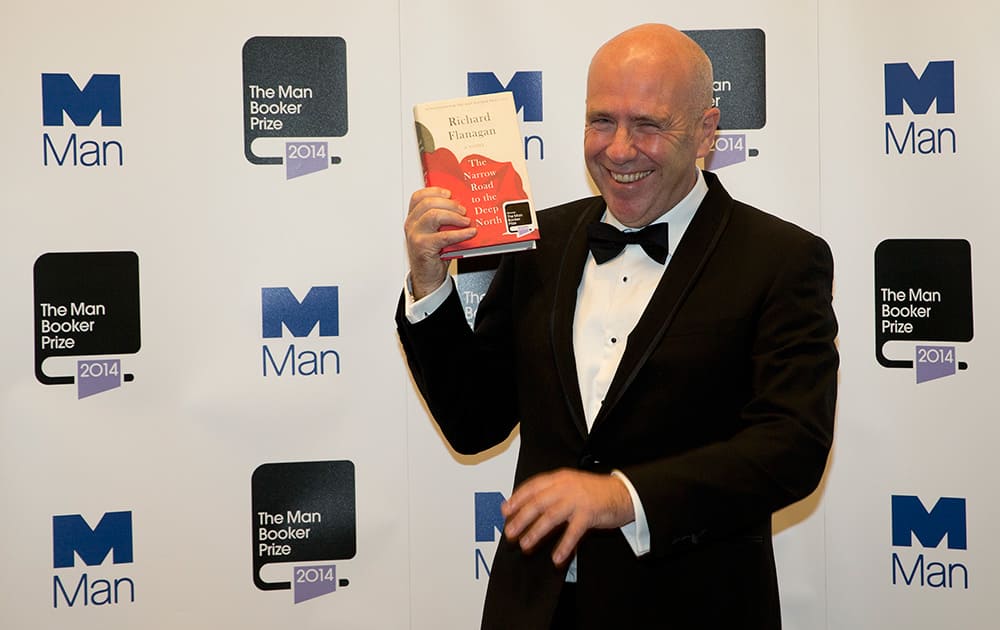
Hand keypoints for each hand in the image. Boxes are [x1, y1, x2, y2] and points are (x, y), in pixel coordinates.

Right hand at [404, 187, 476, 298]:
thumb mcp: (437, 232)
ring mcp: (416, 235)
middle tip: (463, 210)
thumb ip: (444, 220)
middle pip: (428, 203)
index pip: (419, 196)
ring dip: (454, 216)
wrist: (428, 278)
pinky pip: (443, 236)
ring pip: (434, 215)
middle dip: (450, 204)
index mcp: (414, 218)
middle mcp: (412, 224)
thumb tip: (463, 208)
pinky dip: (460, 234)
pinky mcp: (423, 247)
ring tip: (466, 221)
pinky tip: (469, 233)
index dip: (435, 191)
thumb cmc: (434, 254)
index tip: (450, 193)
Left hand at [501, 469, 634, 565]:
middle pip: (537, 502)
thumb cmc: (594, 492)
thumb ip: (551, 492)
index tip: (505, 511)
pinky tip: (556, 558)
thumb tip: (527, 507)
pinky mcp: (590, 513)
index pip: (532, 486)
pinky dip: (564, 546)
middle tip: (510, 532)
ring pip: (551, 517)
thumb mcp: (570, 485)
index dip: (517, 499)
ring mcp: (578, 499)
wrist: (623, 493)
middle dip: (521, 518)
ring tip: (525, 545)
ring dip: (536, 532)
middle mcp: (566, 486)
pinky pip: (573, 532)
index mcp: (559, 478)